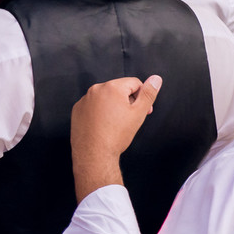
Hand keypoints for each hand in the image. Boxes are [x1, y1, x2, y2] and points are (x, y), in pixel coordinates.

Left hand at [70, 75, 161, 202]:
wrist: (94, 154)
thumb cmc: (116, 135)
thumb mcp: (138, 113)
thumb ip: (148, 94)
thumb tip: (156, 79)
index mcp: (112, 87)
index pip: (134, 83)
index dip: (142, 97)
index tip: (144, 111)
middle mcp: (96, 89)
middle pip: (119, 89)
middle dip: (127, 101)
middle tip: (130, 119)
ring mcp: (84, 99)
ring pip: (105, 98)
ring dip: (113, 106)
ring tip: (115, 124)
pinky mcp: (77, 109)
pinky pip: (92, 106)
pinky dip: (99, 112)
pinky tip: (103, 126)